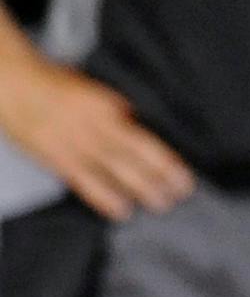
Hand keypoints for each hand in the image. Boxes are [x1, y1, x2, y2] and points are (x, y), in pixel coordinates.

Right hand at [0, 51, 192, 219]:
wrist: (17, 87)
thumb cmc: (59, 86)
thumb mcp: (98, 91)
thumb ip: (119, 110)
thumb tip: (140, 126)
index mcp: (109, 108)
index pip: (144, 140)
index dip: (165, 160)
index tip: (184, 174)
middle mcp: (95, 129)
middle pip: (133, 158)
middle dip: (159, 178)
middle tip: (181, 193)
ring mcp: (75, 146)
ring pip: (112, 172)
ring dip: (138, 190)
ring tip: (160, 204)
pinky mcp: (57, 160)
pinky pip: (84, 182)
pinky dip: (103, 197)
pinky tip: (120, 210)